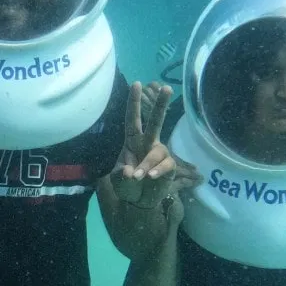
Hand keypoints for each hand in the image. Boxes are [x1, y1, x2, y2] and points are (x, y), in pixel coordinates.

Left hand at [110, 82, 202, 207]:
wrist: (138, 202)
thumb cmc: (126, 185)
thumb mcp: (117, 180)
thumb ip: (121, 175)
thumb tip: (130, 172)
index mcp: (132, 140)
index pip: (133, 119)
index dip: (134, 103)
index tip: (136, 84)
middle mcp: (147, 143)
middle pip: (156, 122)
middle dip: (161, 106)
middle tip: (167, 88)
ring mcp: (159, 154)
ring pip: (157, 152)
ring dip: (146, 164)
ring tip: (137, 177)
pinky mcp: (168, 167)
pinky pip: (165, 165)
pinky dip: (156, 171)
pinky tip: (150, 177)